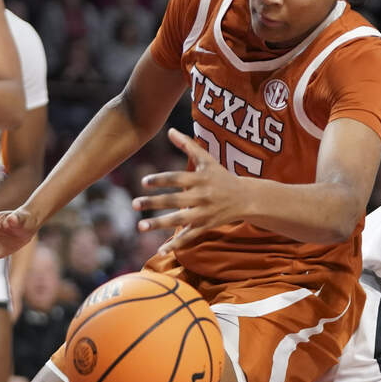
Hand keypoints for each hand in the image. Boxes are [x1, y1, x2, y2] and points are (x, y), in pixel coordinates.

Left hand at [132, 128, 241, 253]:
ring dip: (159, 224)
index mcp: (200, 179)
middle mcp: (201, 196)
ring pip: (179, 220)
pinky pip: (189, 236)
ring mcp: (203, 213)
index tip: (144, 182)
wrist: (245, 198)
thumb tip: (169, 130)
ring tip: (140, 226)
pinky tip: (160, 251)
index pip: (177, 178)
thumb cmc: (221, 176)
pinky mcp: (205, 226)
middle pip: (174, 200)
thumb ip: (188, 145)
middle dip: (154, 202)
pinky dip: (175, 245)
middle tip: (134, 203)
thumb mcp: (207, 160)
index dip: (161, 180)